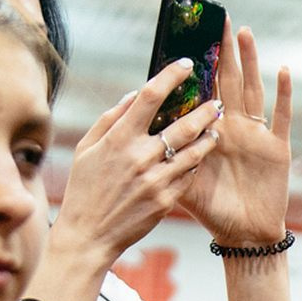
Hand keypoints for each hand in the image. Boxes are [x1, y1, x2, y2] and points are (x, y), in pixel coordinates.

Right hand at [49, 60, 219, 269]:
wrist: (89, 235)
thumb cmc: (84, 189)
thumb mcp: (86, 149)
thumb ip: (111, 119)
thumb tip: (134, 95)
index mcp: (118, 139)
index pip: (150, 96)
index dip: (171, 76)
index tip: (186, 65)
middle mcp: (140, 157)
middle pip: (183, 124)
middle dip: (204, 108)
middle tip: (217, 100)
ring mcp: (156, 180)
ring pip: (194, 151)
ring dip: (209, 136)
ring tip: (216, 127)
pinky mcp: (166, 201)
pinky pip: (189, 176)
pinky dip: (196, 163)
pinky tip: (200, 156)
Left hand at [170, 22, 291, 248]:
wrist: (243, 236)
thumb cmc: (212, 211)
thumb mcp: (180, 182)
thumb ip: (162, 158)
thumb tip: (134, 135)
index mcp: (209, 132)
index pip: (201, 91)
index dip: (196, 66)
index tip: (187, 37)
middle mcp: (234, 127)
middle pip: (228, 81)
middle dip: (222, 51)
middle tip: (217, 19)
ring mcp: (256, 135)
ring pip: (253, 90)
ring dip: (250, 61)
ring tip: (243, 32)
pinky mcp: (277, 149)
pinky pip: (281, 117)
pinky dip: (284, 94)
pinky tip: (283, 70)